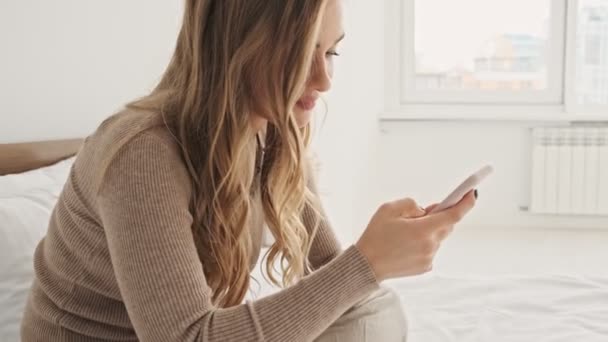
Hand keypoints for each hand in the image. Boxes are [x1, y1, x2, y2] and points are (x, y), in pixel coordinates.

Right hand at [355, 191, 475, 280]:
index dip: (465, 202)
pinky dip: (424, 243)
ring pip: (438, 237)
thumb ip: (412, 204)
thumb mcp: (389, 209)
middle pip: (447, 225)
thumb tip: (426, 210)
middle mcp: (430, 245)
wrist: (366, 265)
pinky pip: (430, 249)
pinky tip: (406, 244)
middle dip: (440, 216)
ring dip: (430, 230)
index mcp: (423, 230)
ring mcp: (429, 258)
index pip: (454, 214)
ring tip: (407, 231)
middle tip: (427, 210)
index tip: (472, 192)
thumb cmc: (375, 235)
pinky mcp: (425, 267)